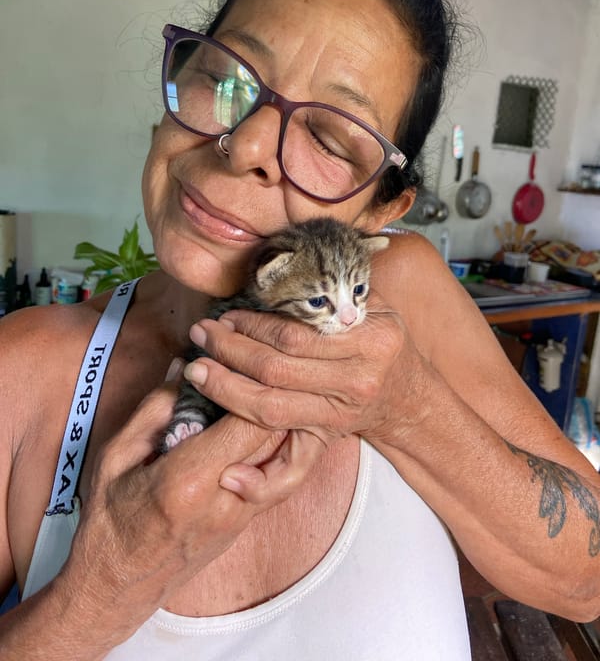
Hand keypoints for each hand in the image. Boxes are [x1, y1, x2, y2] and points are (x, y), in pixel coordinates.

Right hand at [57, 370, 326, 634]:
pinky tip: (271, 417)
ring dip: (284, 417)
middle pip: (276, 435)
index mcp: (188, 480)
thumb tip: (186, 366)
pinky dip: (278, 441)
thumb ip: (154, 409)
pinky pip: (278, 473)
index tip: (242, 355)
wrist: (117, 587)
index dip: (253, 382)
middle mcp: (225, 499)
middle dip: (275, 394)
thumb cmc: (109, 521)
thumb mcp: (115, 457)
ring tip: (276, 384)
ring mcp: (242, 515)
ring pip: (287, 455)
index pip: (247, 420)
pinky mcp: (248, 522)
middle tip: (269, 360)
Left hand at [184, 292, 430, 447]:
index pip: (295, 334)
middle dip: (229, 352)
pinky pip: (289, 456)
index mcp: (369, 339)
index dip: (253, 325)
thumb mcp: (374, 304)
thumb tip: (283, 265)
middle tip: (200, 335)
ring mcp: (341, 414)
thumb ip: (336, 287)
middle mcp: (356, 380)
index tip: (226, 316)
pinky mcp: (328, 437)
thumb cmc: (382, 342)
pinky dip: (255, 465)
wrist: (409, 396)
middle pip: (277, 370)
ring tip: (196, 369)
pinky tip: (226, 467)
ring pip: (271, 408)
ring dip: (226, 389)